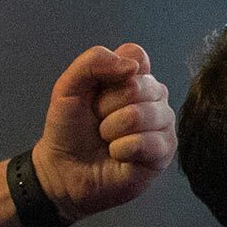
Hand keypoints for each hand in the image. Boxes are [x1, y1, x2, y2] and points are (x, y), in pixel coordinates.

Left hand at [34, 43, 174, 219]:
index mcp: (134, 75)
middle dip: (106, 107)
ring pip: (141, 115)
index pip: (136, 56)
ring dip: (111, 130)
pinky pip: (146, 143)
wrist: (62, 170)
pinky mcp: (164, 151)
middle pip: (137, 87)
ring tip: (106, 139)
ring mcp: (163, 122)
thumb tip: (133, 67)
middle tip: (98, 121)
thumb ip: (92, 62)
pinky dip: (121, 150)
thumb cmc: (69, 128)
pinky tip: (117, 155)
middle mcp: (154, 95)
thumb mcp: (68, 87)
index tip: (96, 93)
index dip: (110, 74)